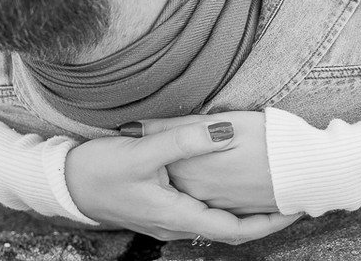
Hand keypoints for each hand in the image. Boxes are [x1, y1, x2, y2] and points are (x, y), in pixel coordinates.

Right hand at [64, 121, 298, 242]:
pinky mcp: (160, 208)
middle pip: (230, 229)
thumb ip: (185, 141)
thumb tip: (226, 131)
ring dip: (245, 212)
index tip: (295, 209)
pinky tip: (233, 186)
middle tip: (294, 199)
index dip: (269, 223)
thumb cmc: (100, 169)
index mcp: (177, 215)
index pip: (235, 230)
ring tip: (271, 193)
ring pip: (216, 221)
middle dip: (264, 218)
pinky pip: (202, 212)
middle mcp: (176, 224)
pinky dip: (224, 204)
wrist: (65, 184)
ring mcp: (167, 219)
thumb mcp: (143, 151)